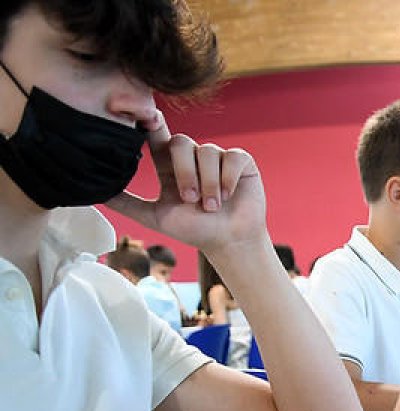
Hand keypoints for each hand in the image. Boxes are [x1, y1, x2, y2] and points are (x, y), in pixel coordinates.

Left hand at [105, 111, 266, 255]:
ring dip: (208, 184)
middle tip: (191, 200)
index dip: (150, 122)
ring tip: (211, 206)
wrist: (228, 242)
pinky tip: (229, 195)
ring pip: (206, 152)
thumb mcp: (155, 217)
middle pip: (181, 143)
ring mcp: (217, 157)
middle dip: (185, 174)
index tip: (144, 116)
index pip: (156, 135)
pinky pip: (232, 157)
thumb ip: (126, 203)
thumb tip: (94, 193)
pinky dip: (227, 179)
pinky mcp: (241, 161)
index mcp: (170, 165)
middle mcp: (192, 157)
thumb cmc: (194, 230)